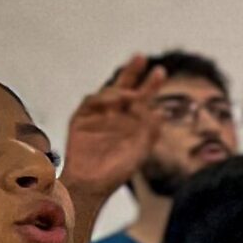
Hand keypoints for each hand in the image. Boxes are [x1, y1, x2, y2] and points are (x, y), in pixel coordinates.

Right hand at [61, 53, 167, 201]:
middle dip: (132, 72)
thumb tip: (161, 112)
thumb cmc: (117, 171)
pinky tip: (114, 101)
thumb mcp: (140, 151)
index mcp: (132, 121)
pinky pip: (90, 102)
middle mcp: (115, 115)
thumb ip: (150, 132)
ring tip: (131, 94)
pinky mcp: (81, 119)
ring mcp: (98, 116)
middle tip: (141, 57)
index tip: (160, 72)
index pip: (142, 98)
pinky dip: (102, 99)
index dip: (150, 84)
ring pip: (108, 93)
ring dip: (119, 90)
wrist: (91, 184)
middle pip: (124, 87)